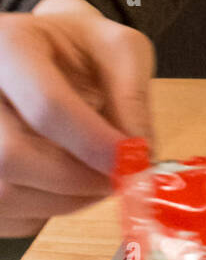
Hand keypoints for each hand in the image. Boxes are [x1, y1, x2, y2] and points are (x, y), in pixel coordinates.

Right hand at [0, 0, 154, 236]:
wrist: (39, 55)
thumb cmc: (77, 50)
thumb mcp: (117, 49)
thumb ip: (133, 96)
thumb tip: (138, 152)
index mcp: (9, 46)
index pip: (45, 105)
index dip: (93, 143)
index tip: (131, 161)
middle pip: (12, 158)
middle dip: (78, 181)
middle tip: (118, 180)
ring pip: (6, 192)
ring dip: (66, 200)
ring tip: (94, 176)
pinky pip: (6, 213)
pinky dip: (44, 210)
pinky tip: (62, 182)